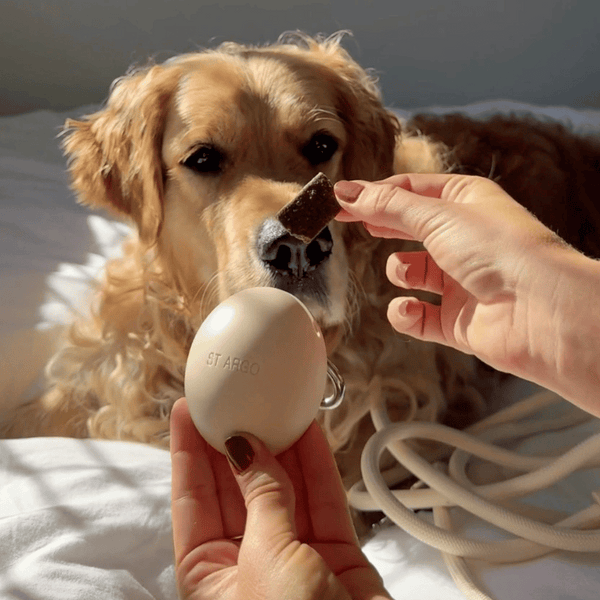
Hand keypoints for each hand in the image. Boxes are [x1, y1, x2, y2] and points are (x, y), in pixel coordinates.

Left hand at [170, 397, 391, 599]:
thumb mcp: (265, 559)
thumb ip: (260, 496)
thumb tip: (242, 446)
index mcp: (210, 575)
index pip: (192, 499)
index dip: (188, 451)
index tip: (186, 409)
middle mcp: (248, 564)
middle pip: (237, 487)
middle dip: (235, 441)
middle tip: (232, 396)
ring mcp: (294, 557)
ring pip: (282, 488)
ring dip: (278, 446)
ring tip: (270, 402)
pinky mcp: (334, 554)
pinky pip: (320, 498)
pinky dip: (315, 464)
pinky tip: (306, 430)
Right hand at [334, 174, 599, 412]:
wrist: (541, 311)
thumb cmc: (502, 250)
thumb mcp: (436, 214)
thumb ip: (387, 206)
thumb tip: (348, 193)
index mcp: (466, 202)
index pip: (410, 192)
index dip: (374, 195)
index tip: (339, 200)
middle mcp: (465, 239)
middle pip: (408, 228)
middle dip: (380, 227)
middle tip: (347, 223)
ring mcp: (461, 280)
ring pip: (412, 273)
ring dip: (401, 272)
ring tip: (406, 272)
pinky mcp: (458, 320)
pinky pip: (419, 316)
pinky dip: (408, 314)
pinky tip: (408, 309)